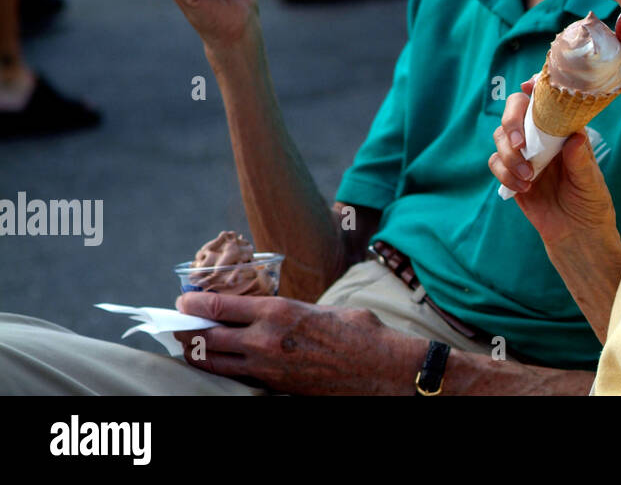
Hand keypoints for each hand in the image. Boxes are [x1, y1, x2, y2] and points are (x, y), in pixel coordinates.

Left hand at [174, 292, 421, 394]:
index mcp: (277, 312)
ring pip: (213, 362)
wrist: (378, 368)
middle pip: (206, 337)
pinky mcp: (273, 386)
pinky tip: (215, 361)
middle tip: (176, 322)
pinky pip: (234, 376)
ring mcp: (266, 368)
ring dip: (195, 351)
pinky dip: (218, 368)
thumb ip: (289, 310)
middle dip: (185, 328)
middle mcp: (264, 341)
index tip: (182, 299)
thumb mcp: (321, 308)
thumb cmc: (358, 332)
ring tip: (186, 343)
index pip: (218, 307)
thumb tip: (271, 312)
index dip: (193, 303)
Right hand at [489, 78, 619, 246]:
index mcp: (563, 131)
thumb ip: (581, 160)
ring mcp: (524, 155)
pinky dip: (505, 173)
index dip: (535, 87)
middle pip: (515, 111)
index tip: (528, 87)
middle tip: (520, 142)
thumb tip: (576, 138)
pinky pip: (496, 164)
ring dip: (510, 154)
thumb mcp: (591, 181)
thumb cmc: (590, 202)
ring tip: (529, 176)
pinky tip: (524, 187)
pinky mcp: (511, 174)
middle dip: (511, 120)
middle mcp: (541, 138)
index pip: (546, 101)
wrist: (576, 234)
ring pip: (501, 137)